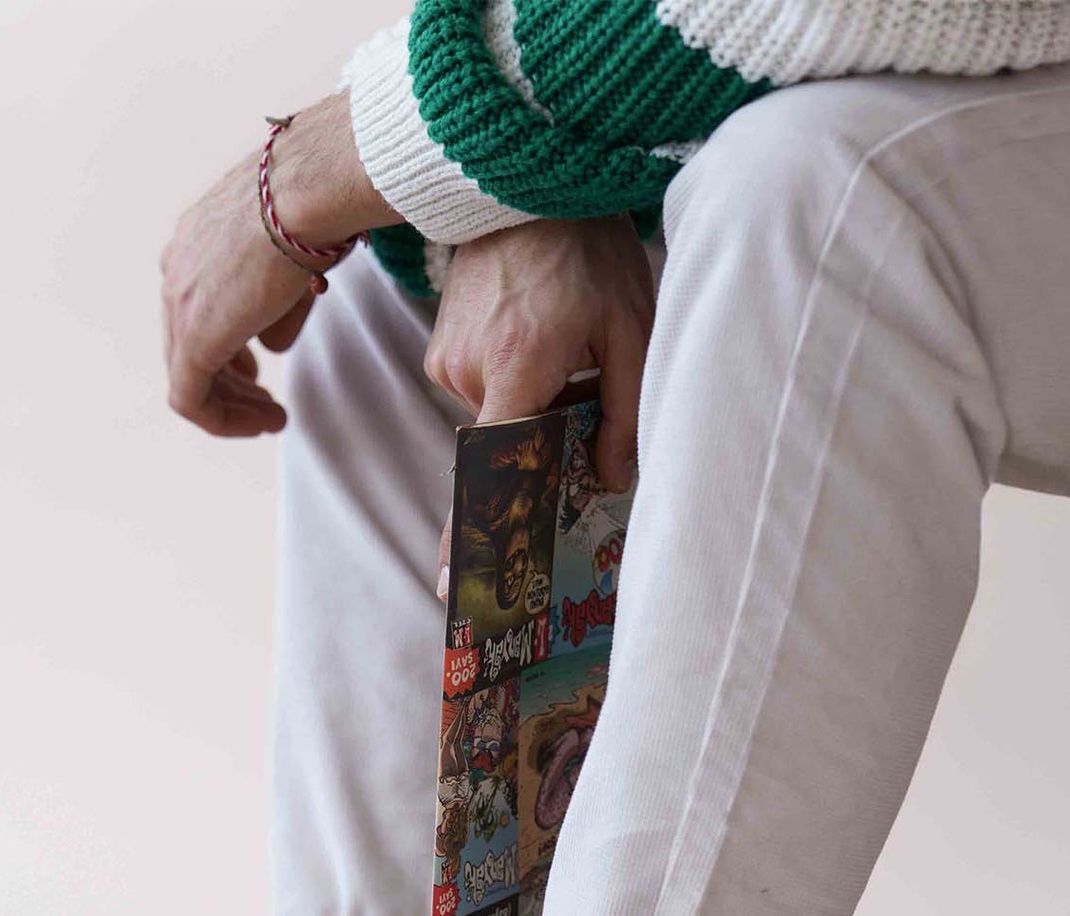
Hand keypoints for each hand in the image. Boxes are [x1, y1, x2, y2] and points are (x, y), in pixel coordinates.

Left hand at [160, 95, 396, 437]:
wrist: (310, 189)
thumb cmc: (316, 206)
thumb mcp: (294, 257)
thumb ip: (276, 306)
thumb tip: (272, 345)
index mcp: (194, 242)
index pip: (197, 311)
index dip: (227, 351)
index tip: (258, 373)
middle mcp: (176, 269)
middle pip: (189, 345)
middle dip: (230, 384)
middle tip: (266, 406)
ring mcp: (179, 301)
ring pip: (188, 376)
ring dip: (231, 406)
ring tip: (270, 420)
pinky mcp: (193, 336)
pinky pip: (190, 398)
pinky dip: (222, 420)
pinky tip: (260, 424)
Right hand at [424, 216, 653, 588]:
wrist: (524, 180)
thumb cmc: (588, 250)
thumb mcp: (629, 329)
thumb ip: (623, 412)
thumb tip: (609, 481)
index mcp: (517, 364)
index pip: (491, 465)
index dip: (476, 528)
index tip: (457, 581)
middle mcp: (468, 369)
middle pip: (505, 447)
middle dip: (542, 448)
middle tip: (581, 411)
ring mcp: (446, 359)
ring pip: (494, 420)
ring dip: (532, 410)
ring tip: (567, 357)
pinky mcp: (440, 349)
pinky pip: (481, 394)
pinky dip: (513, 388)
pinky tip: (541, 344)